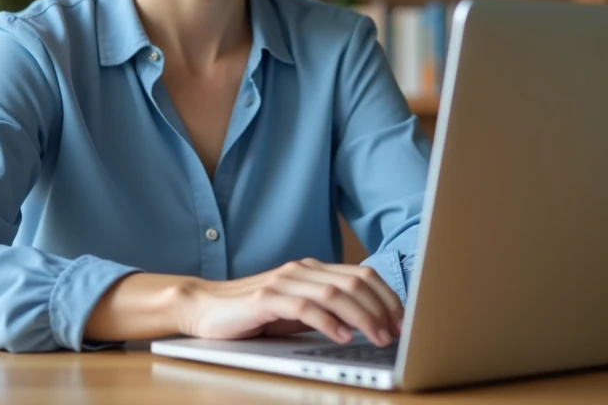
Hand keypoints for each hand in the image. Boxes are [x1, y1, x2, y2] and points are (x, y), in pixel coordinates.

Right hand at [178, 258, 403, 346]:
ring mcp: (283, 282)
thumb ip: (326, 310)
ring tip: (378, 338)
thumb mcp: (296, 311)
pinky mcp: (265, 299)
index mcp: (312, 269)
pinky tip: (343, 338)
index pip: (361, 275)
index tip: (404, 321)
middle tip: (397, 334)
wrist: (203, 307)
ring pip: (335, 293)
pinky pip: (305, 308)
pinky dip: (329, 323)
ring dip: (363, 318)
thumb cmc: (252, 314)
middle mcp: (302, 270)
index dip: (387, 297)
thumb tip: (367, 325)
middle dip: (382, 309)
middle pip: (354, 282)